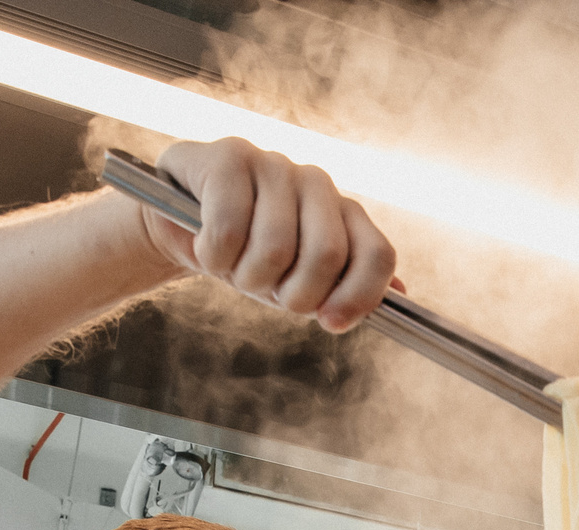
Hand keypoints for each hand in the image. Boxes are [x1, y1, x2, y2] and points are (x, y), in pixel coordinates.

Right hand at [145, 138, 395, 331]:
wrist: (177, 224)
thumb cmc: (246, 255)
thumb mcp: (297, 281)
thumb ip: (346, 286)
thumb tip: (401, 292)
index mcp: (344, 213)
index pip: (377, 254)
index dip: (359, 297)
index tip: (329, 323)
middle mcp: (317, 182)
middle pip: (327, 255)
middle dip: (293, 293)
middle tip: (265, 290)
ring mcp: (275, 163)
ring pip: (275, 247)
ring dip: (245, 276)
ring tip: (232, 267)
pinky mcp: (229, 157)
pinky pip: (229, 230)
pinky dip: (214, 256)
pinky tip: (206, 248)